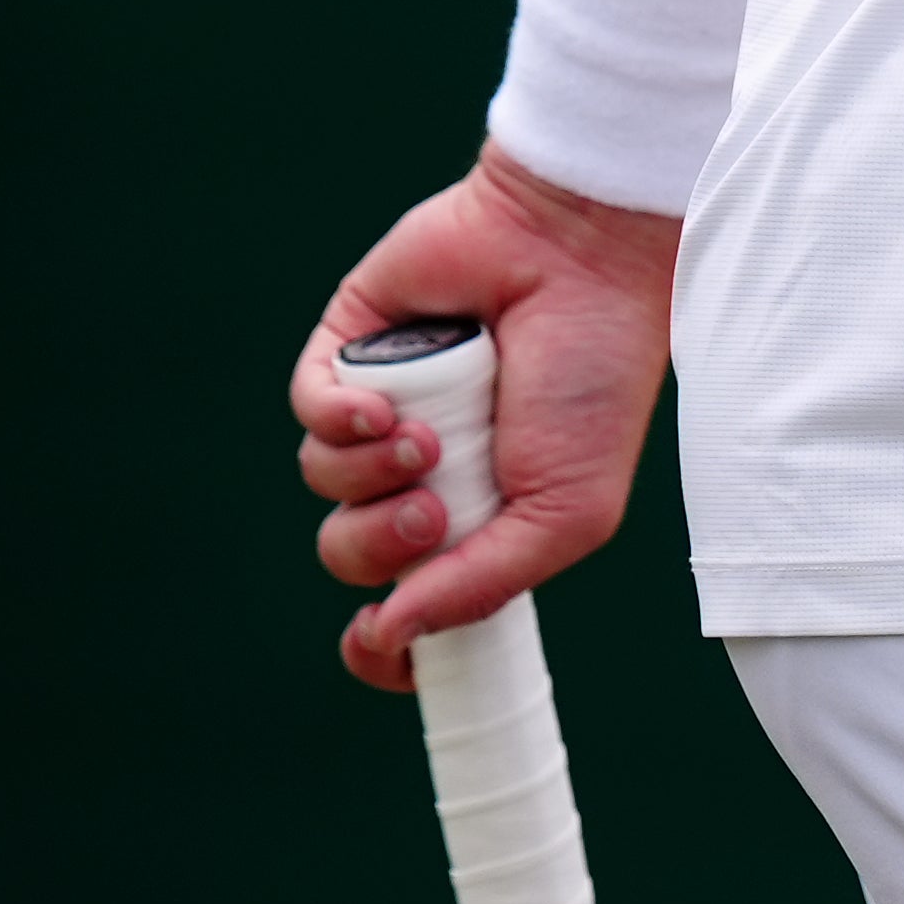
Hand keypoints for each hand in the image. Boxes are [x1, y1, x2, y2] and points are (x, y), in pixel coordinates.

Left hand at [289, 143, 683, 691]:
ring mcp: (387, 409)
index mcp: (482, 515)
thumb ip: (482, 586)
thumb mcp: (568, 512)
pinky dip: (335, 418)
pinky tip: (378, 406)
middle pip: (351, 552)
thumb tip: (389, 635)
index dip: (382, 640)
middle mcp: (428, 470)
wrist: (584, 258)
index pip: (407, 602)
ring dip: (366, 474)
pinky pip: (308, 411)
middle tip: (429, 511)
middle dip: (378, 546)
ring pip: (324, 483)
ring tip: (422, 436)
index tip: (378, 645)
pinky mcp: (351, 349)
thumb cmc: (596, 379)